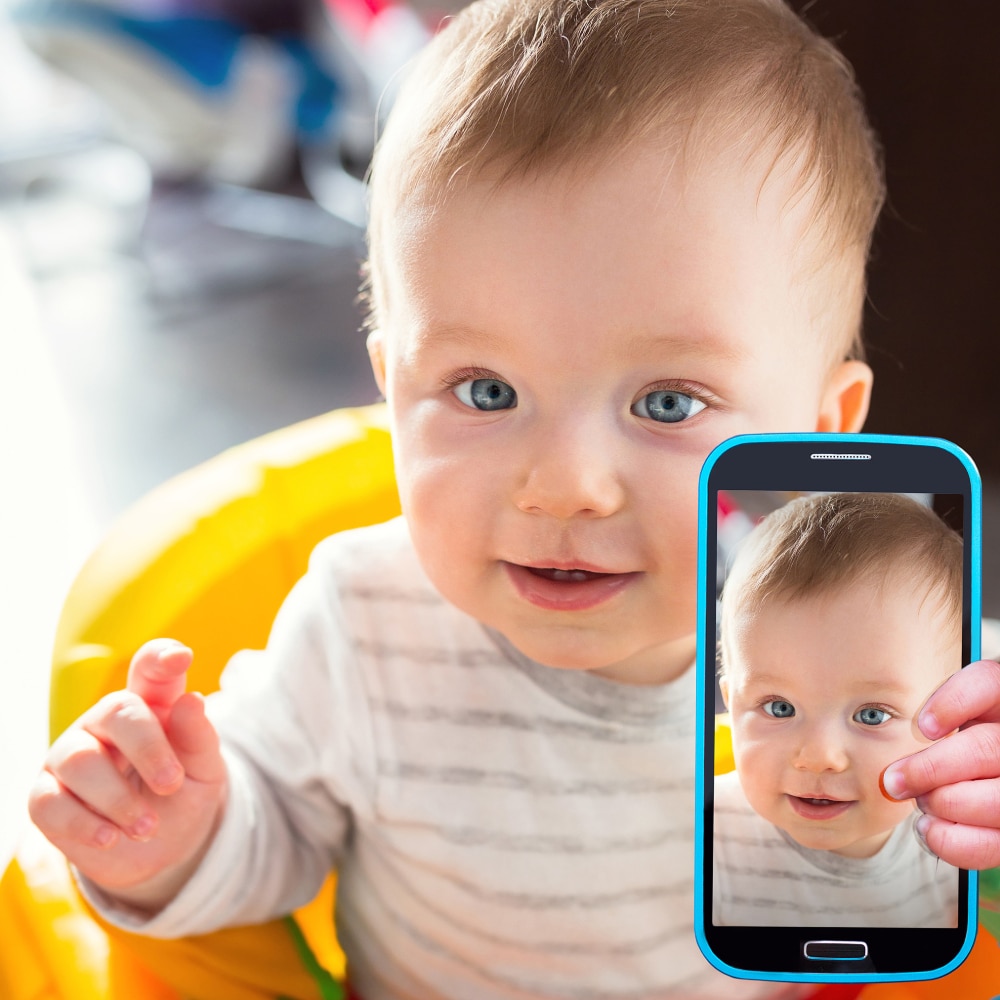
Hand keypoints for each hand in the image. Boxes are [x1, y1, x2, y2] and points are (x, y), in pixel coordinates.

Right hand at [28, 639, 227, 909]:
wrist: (161, 849)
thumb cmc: (182, 794)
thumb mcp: (204, 769)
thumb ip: (199, 736)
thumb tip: (191, 702)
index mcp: (150, 705)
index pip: (149, 668)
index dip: (161, 657)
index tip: (180, 658)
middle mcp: (105, 722)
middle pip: (116, 710)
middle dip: (147, 749)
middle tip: (171, 784)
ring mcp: (69, 755)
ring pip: (81, 761)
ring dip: (119, 800)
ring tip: (147, 827)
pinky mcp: (45, 797)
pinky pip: (50, 803)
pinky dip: (84, 824)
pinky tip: (111, 838)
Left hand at [881, 659, 999, 868]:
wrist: (987, 778)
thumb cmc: (965, 743)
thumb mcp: (959, 714)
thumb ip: (945, 711)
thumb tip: (924, 728)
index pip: (990, 683)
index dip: (955, 701)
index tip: (924, 726)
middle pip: (985, 749)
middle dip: (930, 769)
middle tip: (895, 780)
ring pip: (996, 800)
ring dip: (944, 803)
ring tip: (922, 801)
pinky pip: (993, 846)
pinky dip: (953, 842)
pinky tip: (930, 827)